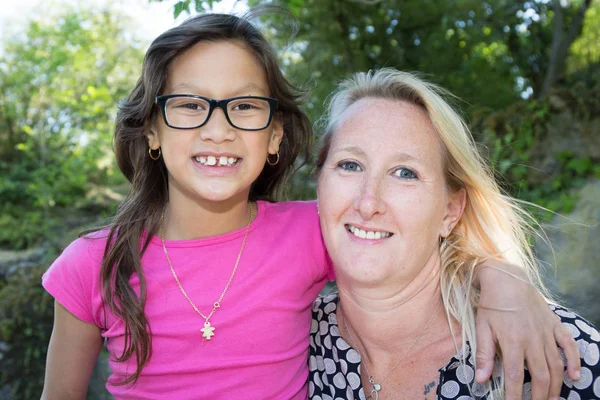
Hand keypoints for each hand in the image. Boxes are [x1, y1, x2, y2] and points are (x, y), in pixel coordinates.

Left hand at [474, 260, 580, 399]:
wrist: (506, 279)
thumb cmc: (491, 304)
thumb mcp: (482, 328)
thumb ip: (483, 355)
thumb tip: (480, 379)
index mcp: (512, 342)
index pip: (515, 377)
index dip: (515, 396)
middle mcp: (532, 340)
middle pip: (540, 376)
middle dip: (539, 396)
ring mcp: (546, 333)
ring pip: (556, 365)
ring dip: (555, 385)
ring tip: (551, 399)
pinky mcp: (554, 325)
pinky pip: (569, 345)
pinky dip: (574, 361)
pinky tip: (574, 376)